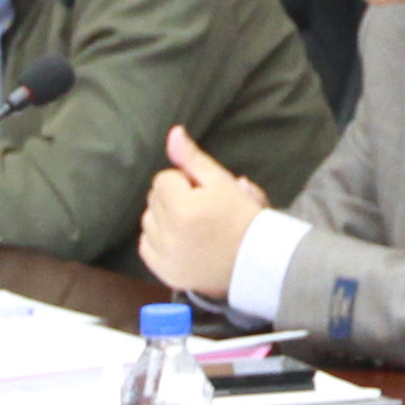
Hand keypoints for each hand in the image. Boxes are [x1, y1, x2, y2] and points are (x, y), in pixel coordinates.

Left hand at [140, 127, 263, 300]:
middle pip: (154, 199)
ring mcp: (165, 256)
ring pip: (148, 221)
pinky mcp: (165, 273)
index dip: (185, 182)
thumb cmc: (244, 217)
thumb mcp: (222, 182)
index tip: (205, 194)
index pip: (164, 178)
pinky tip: (183, 241)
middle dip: (174, 198)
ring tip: (192, 225)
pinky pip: (146, 246)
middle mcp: (169, 233)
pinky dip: (159, 241)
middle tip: (202, 209)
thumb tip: (173, 132)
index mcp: (183, 207)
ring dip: (164, 219)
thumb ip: (192, 158)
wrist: (258, 262)